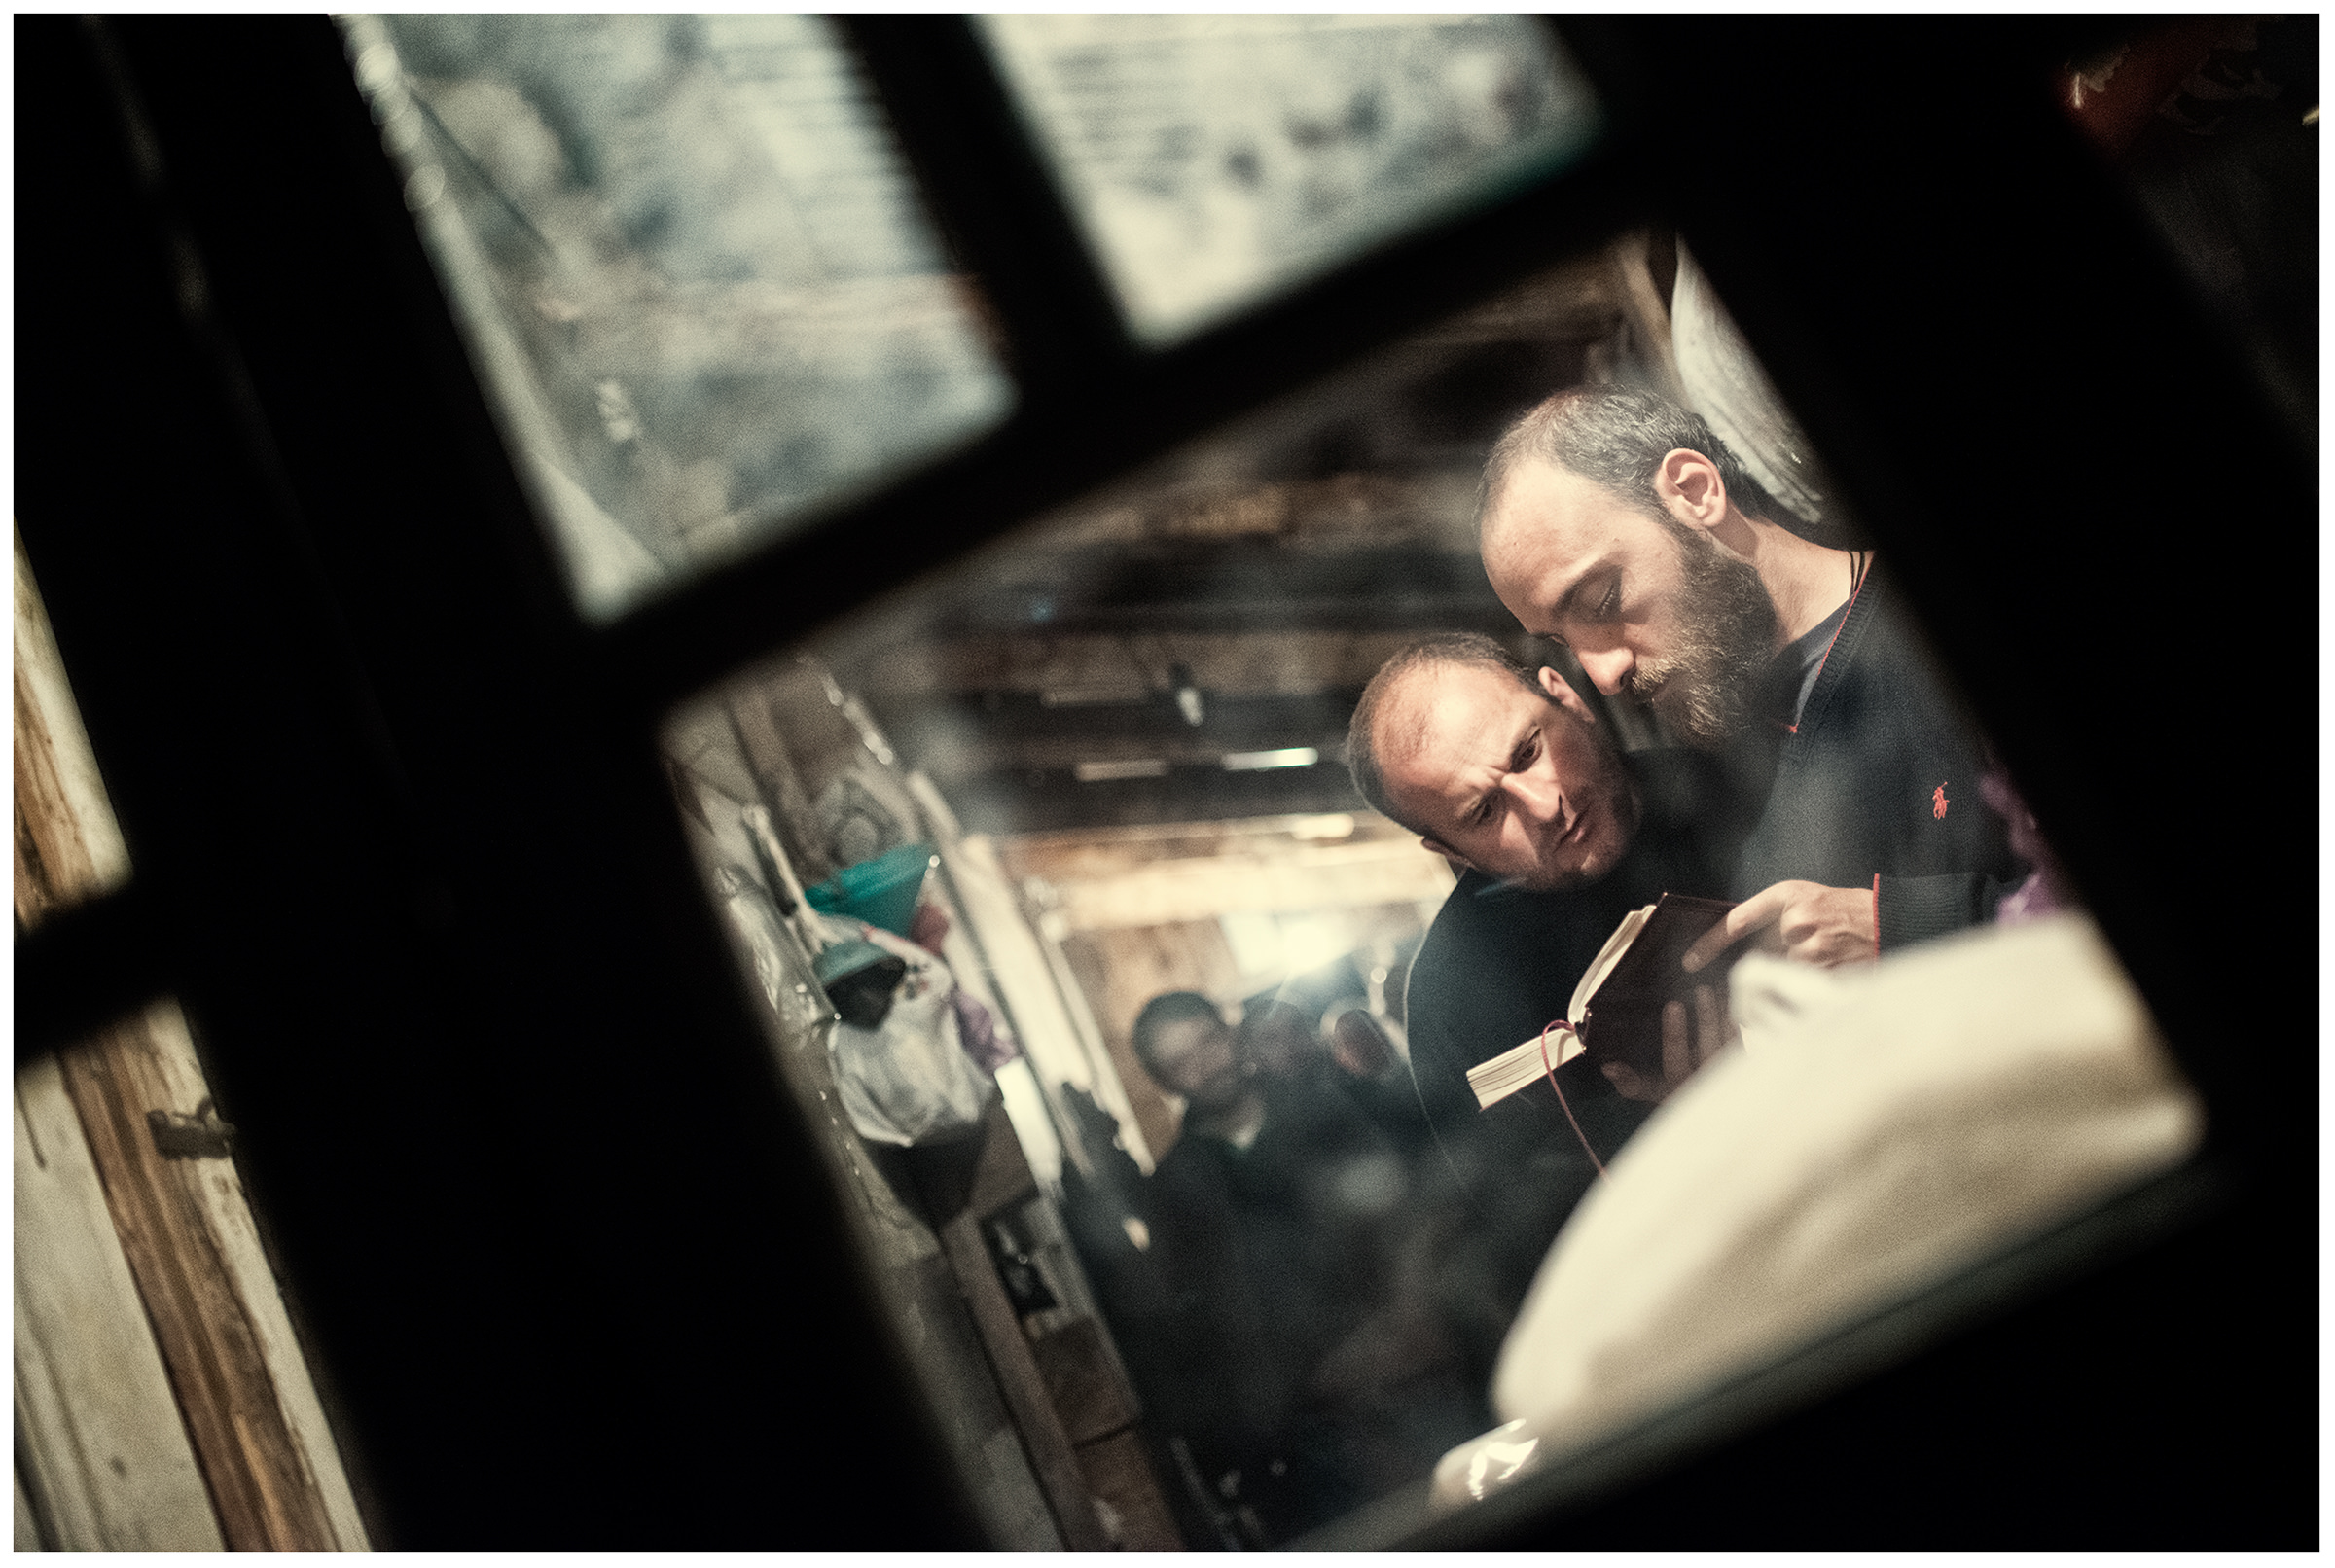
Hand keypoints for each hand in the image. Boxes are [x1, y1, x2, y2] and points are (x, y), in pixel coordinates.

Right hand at [1602, 984, 1734, 1103]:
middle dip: (1707, 1018)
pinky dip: (1737, 1017)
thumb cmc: (1670, 1091)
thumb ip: (1628, 1082)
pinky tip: (1732, 995)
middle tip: (1702, 990)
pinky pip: (1741, 1038)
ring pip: (1729, 1041)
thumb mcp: (1647, 1090)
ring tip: (1719, 987)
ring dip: (1725, 1014)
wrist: (1708, 1104)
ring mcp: (1725, 1073)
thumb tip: (1608, 1067)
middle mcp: (1705, 1080)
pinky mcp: (1739, 1064)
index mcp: (1679, 1086)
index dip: (1674, 1034)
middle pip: (1710, 1048)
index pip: (1677, 1061)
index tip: (1673, 1006)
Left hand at [1682, 880, 1877, 972]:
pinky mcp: (1826, 971)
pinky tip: (1830, 968)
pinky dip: (1809, 983)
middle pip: (1761, 956)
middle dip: (1773, 962)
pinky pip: (1801, 985)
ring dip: (1794, 973)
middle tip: (1798, 957)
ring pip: (1781, 973)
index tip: (1690, 961)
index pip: (1736, 921)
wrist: (1887, 918)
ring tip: (1824, 957)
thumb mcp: (1804, 897)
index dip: (1709, 943)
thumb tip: (1740, 950)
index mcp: (1787, 896)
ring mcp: (1811, 948)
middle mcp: (1795, 920)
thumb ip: (1771, 917)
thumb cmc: (1841, 909)